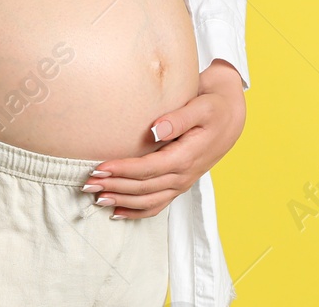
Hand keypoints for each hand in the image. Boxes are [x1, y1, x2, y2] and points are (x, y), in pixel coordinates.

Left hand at [84, 60, 245, 218]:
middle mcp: (184, 174)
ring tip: (97, 199)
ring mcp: (182, 182)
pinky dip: (137, 211)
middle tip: (88, 183)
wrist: (230, 116)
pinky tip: (117, 212)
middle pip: (144, 188)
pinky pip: (157, 204)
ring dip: (122, 202)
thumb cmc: (214, 107)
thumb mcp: (201, 106)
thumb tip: (156, 129)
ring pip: (149, 200)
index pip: (149, 169)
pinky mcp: (179, 183)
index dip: (123, 170)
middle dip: (115, 187)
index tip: (100, 167)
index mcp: (188, 156)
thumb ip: (179, 118)